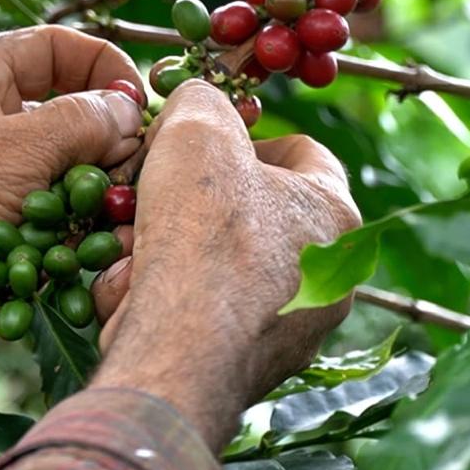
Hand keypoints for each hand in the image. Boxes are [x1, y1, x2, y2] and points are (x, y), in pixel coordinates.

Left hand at [0, 26, 145, 403]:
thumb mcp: (15, 152)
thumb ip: (81, 124)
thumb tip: (127, 112)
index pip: (53, 47)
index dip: (103, 67)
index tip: (141, 103)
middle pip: (59, 111)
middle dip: (100, 141)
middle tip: (129, 170)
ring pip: (52, 171)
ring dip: (82, 194)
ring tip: (105, 215)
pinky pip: (33, 216)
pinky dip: (58, 232)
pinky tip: (78, 250)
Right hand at [87, 80, 360, 448]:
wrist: (181, 351)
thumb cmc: (202, 234)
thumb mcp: (197, 130)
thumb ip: (200, 101)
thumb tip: (195, 102)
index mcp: (335, 214)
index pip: (306, 154)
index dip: (251, 137)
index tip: (209, 143)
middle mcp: (327, 277)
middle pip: (255, 214)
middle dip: (195, 203)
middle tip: (154, 197)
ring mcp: (293, 329)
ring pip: (222, 269)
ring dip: (171, 253)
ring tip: (134, 252)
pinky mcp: (251, 368)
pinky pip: (204, 317)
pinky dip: (167, 301)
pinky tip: (136, 299)